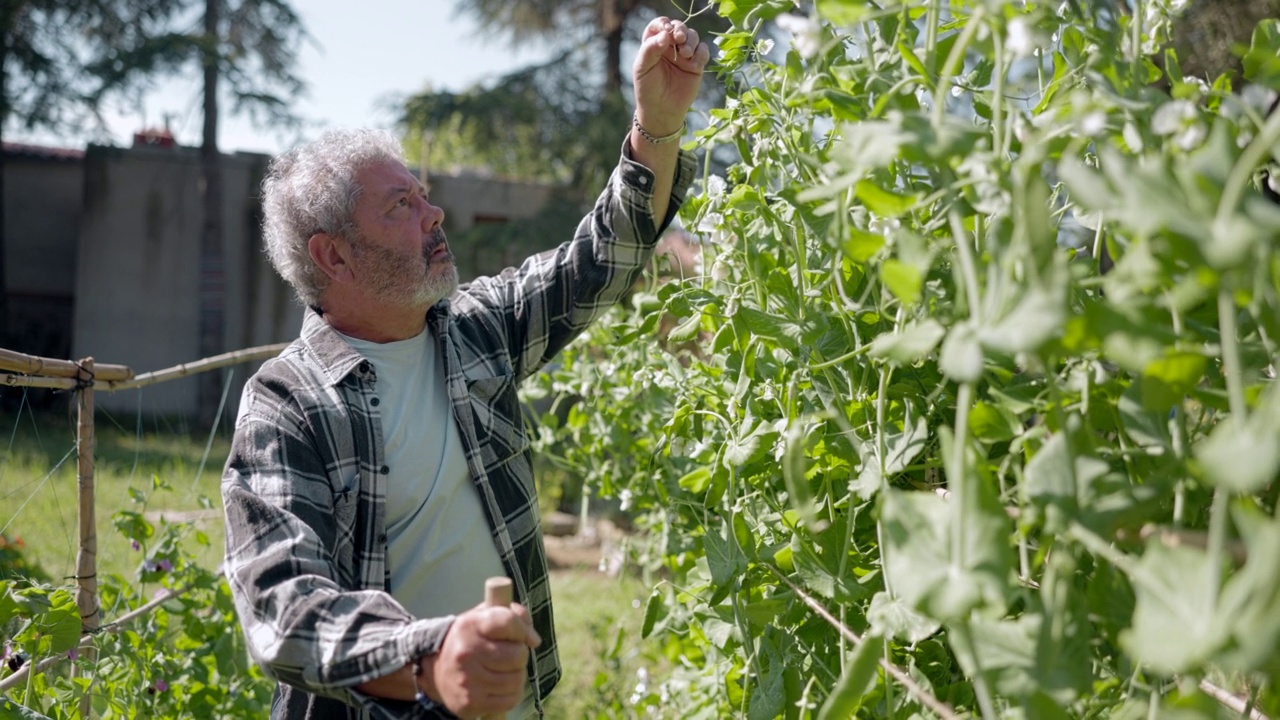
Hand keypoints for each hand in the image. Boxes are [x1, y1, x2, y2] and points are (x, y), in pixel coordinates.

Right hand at [421, 602, 541, 718]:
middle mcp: (466, 652)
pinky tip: (500, 686)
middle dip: (520, 654)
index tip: (523, 635)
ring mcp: (468, 680)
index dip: (522, 629)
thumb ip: (512, 615)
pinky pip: (511, 699)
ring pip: (517, 679)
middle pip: (518, 654)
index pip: (508, 622)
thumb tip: (534, 639)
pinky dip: (512, 693)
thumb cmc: (469, 640)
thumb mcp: (484, 618)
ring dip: (517, 675)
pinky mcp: (471, 703)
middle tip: (509, 655)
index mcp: (470, 626)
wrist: (435, 671)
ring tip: (503, 670)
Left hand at [633, 17, 710, 137]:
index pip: (660, 25)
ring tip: (685, 53)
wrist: (662, 111)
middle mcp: (670, 46)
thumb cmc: (648, 89)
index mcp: (654, 43)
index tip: (666, 29)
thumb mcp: (642, 68)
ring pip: (693, 37)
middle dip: (681, 29)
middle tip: (679, 38)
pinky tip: (695, 63)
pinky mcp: (697, 65)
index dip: (663, 23)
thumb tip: (665, 34)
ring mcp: (684, 55)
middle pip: (679, 27)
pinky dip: (701, 52)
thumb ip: (650, 49)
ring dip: (691, 41)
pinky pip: (703, 51)